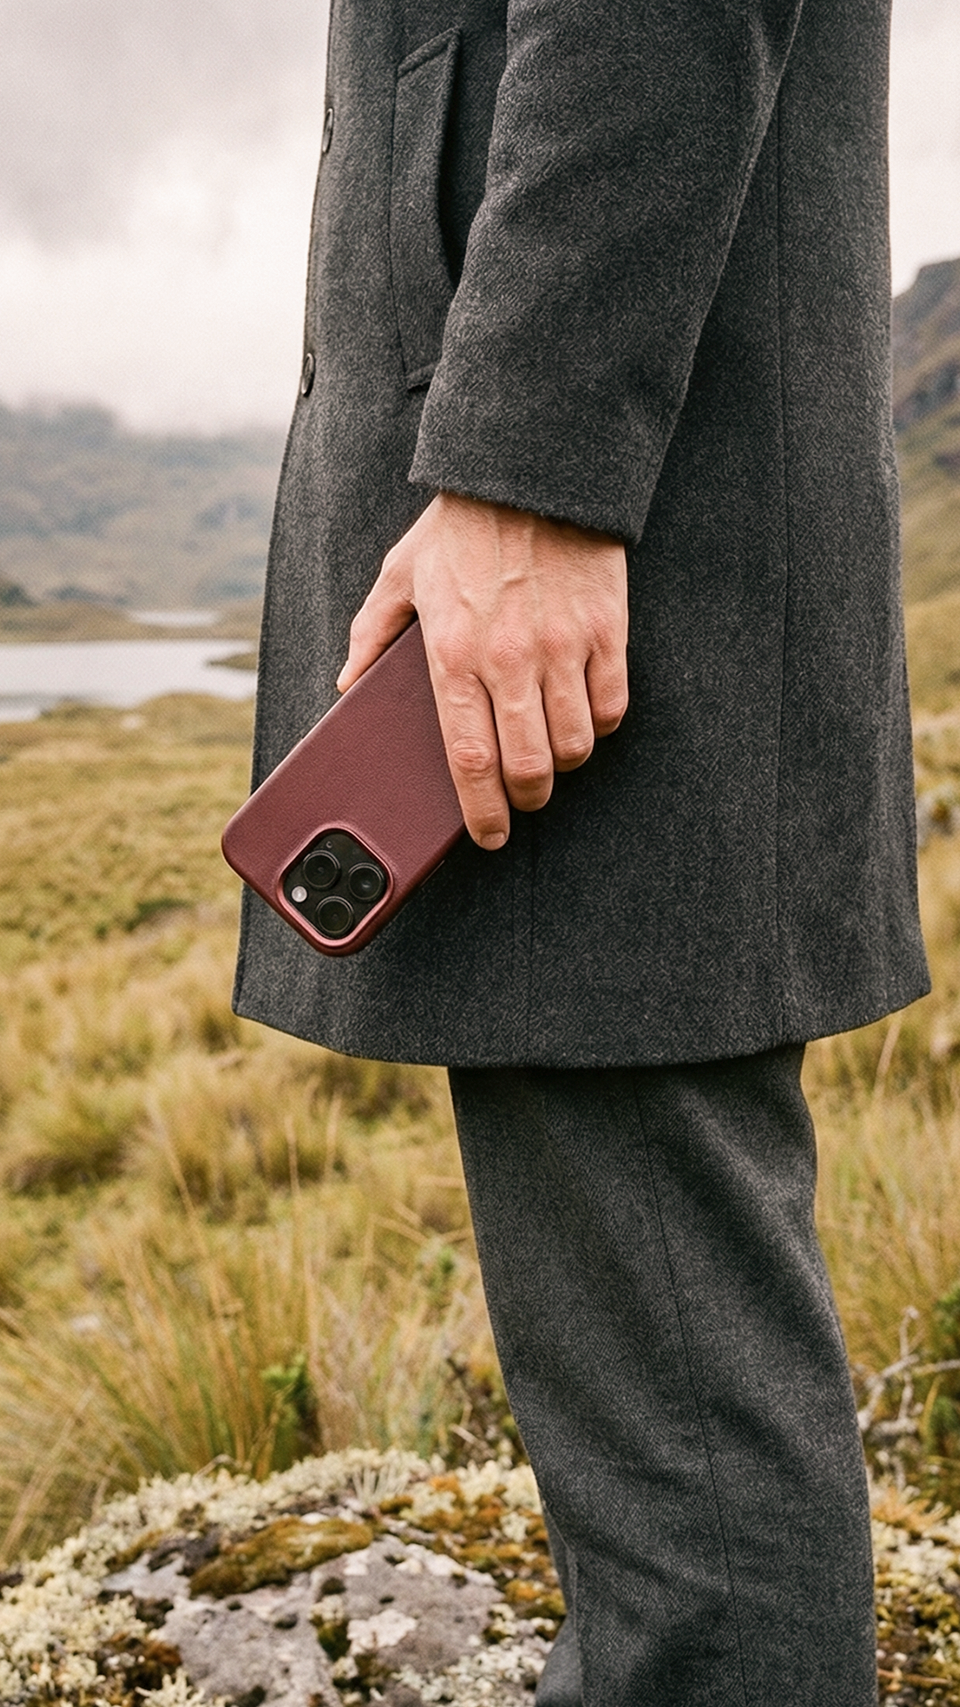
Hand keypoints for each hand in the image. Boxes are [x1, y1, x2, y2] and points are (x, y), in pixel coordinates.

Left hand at [337, 493, 628, 848]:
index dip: (480, 812)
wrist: (532, 467)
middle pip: (528, 768)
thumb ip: (372, 633)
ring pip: (575, 746)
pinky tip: (585, 715)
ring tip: (552, 755)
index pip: (467, 759)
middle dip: (526, 800)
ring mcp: (562, 647)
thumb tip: (347, 684)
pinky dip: (601, 724)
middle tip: (522, 800)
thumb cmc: (463, 523)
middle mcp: (508, 659)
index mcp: (451, 653)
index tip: (487, 835)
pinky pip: (612, 706)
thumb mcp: (401, 572)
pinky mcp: (607, 630)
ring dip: (564, 764)